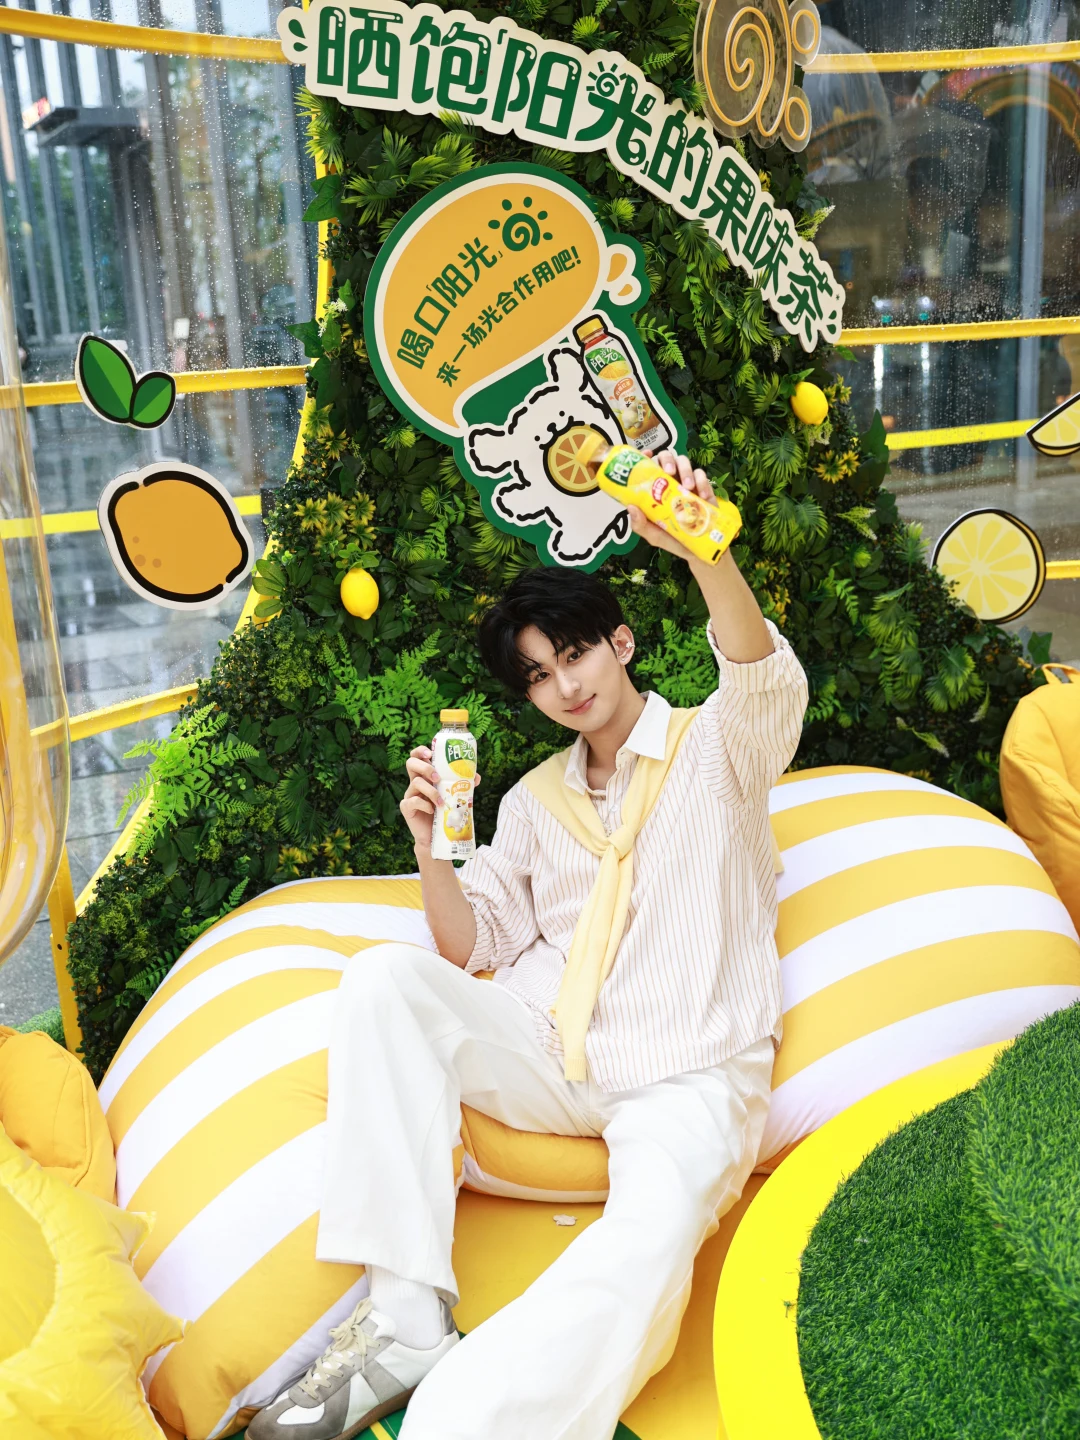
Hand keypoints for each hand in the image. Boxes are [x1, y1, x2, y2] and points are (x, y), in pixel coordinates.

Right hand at [401, 746, 481, 850]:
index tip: (430, 753)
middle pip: (410, 763)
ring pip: (416, 782)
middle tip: (437, 777)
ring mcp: (409, 794)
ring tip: (441, 802)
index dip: (420, 751)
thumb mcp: (454, 796)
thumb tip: (476, 777)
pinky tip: (432, 810)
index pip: (417, 756)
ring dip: (431, 791)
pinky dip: (425, 805)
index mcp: (425, 776)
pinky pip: (413, 801)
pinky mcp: (406, 807)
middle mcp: (415, 782)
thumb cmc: (445, 812)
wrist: (437, 835)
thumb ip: (462, 785)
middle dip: (425, 767)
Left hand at [628, 450, 713, 564]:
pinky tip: (703, 497)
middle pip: (667, 458)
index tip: (648, 454)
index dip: (646, 456)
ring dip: (686, 471)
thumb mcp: (653, 535)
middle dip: (668, 461)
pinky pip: (702, 476)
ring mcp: (686, 483)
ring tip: (688, 487)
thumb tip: (631, 508)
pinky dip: (702, 483)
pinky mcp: (702, 487)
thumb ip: (640, 525)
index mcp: (654, 490)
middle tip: (670, 473)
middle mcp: (669, 482)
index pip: (648, 466)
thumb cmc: (672, 539)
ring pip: (685, 462)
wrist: (698, 549)